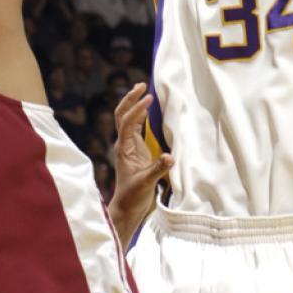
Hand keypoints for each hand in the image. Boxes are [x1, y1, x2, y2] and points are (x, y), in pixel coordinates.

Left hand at [110, 83, 172, 226]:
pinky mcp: (135, 150)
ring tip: (145, 91)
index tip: (149, 98)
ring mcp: (129, 146)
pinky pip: (136, 127)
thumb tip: (171, 157)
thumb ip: (158, 169)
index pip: (128, 122)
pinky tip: (149, 109)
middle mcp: (124, 143)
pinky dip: (141, 115)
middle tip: (141, 84)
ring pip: (128, 119)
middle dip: (130, 99)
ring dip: (134, 104)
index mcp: (124, 148)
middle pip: (122, 114)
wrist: (127, 207)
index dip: (137, 109)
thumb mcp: (146, 183)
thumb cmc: (133, 196)